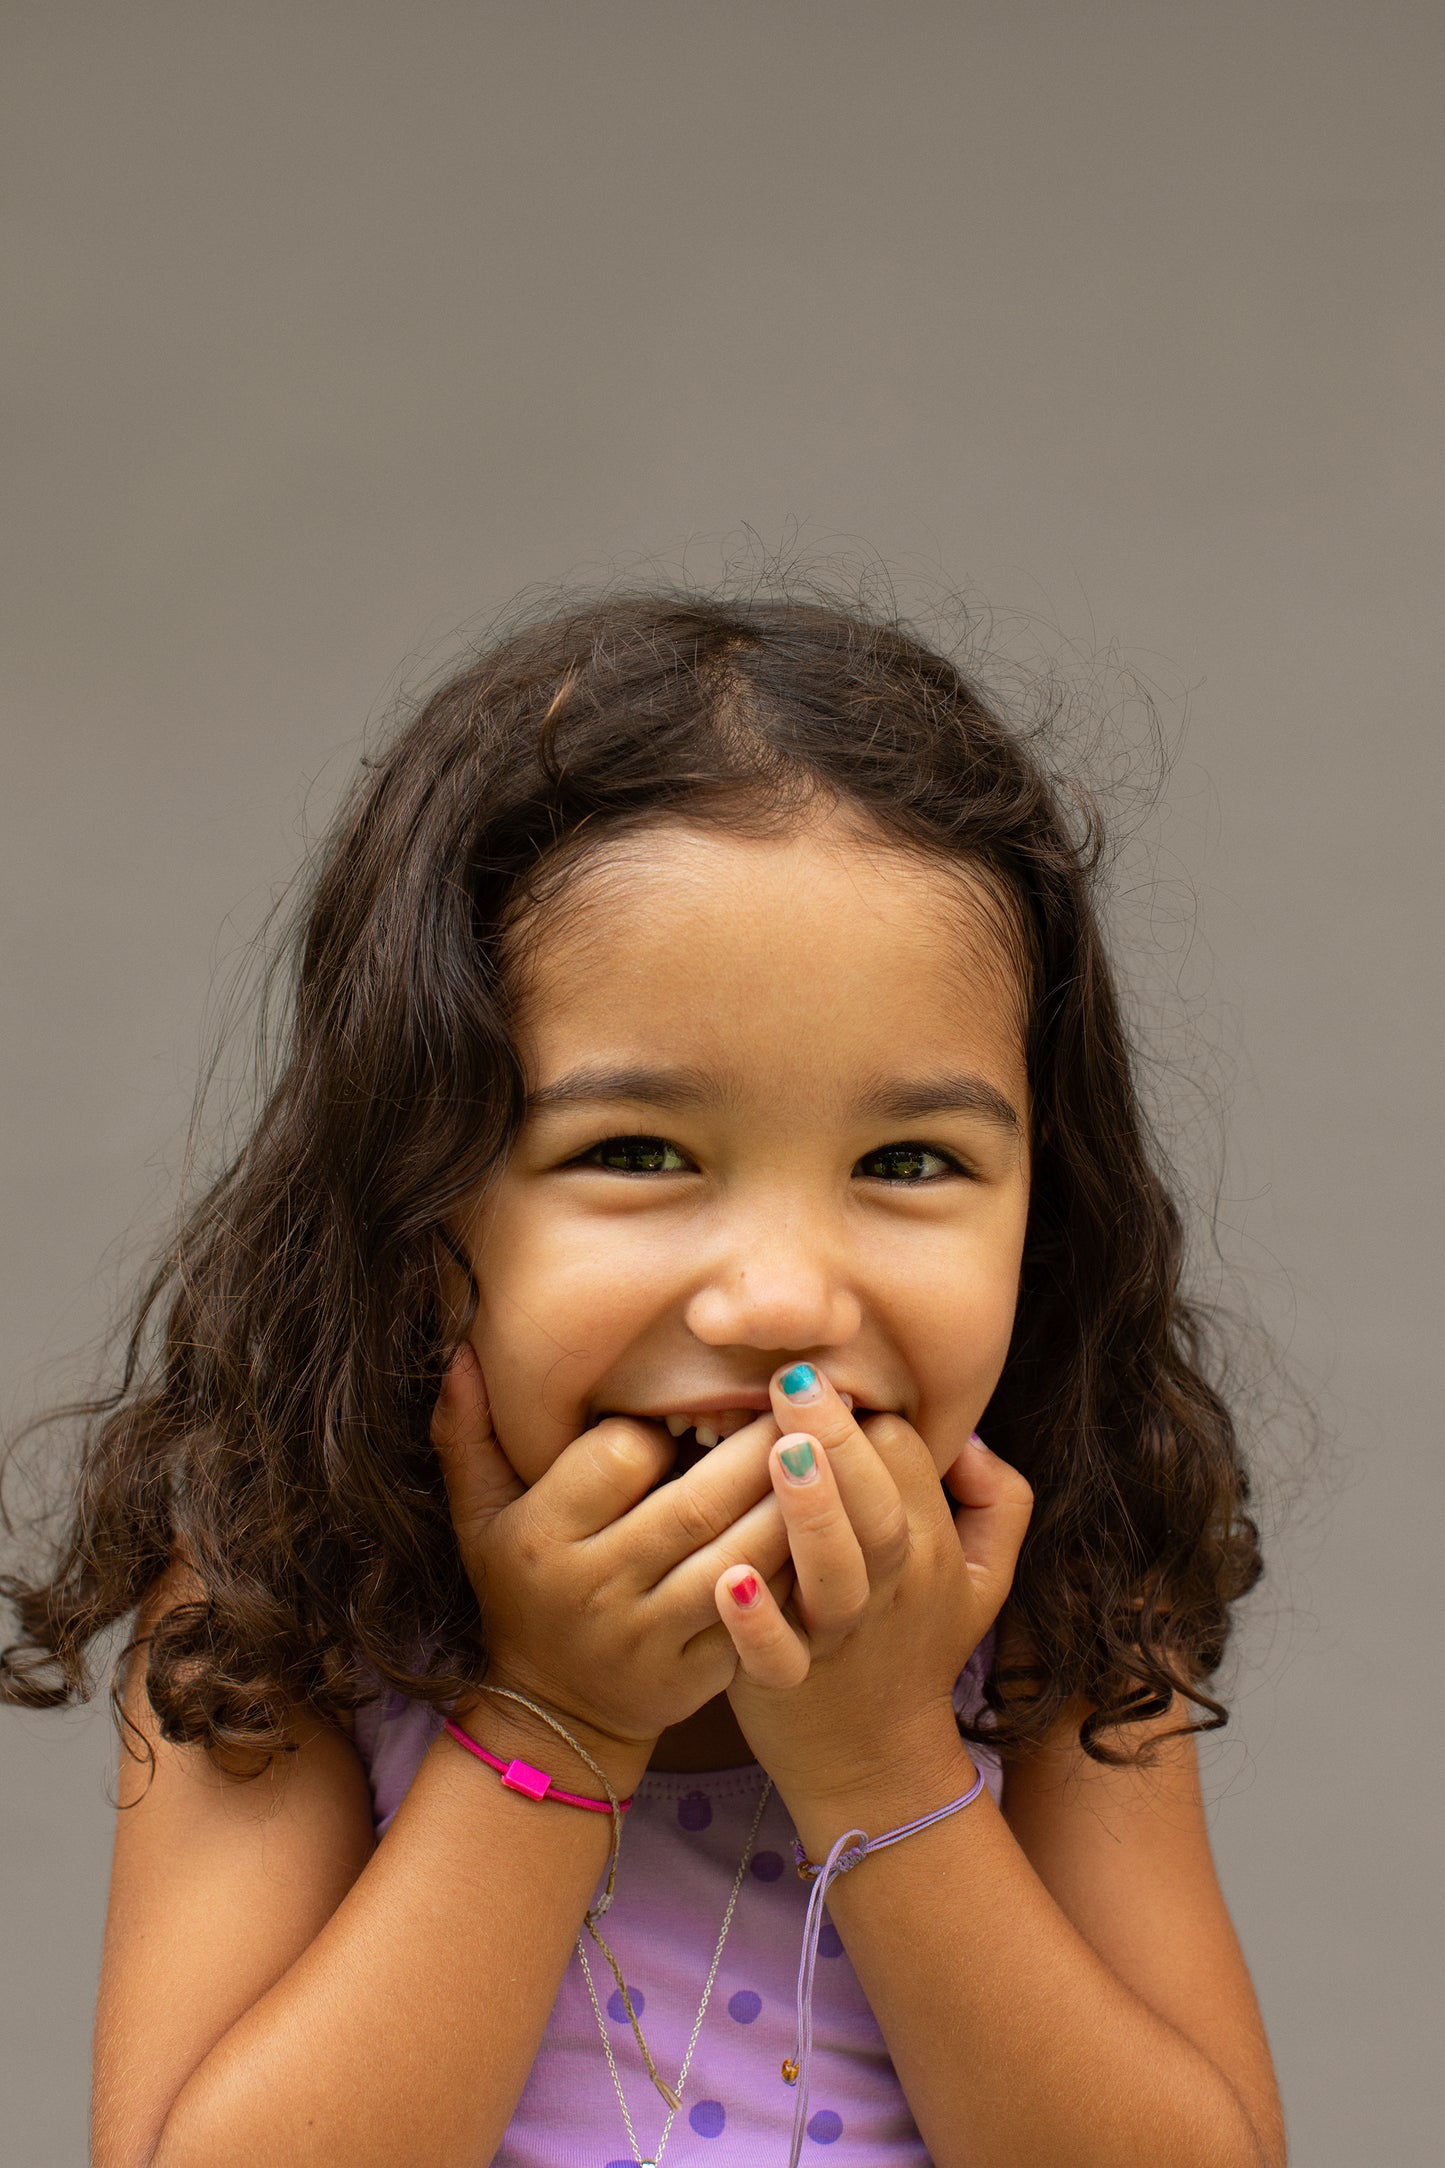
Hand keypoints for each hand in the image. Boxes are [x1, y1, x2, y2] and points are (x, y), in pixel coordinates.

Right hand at [430, 1343, 795, 1785]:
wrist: (551, 1717)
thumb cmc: (520, 1590)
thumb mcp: (476, 1517)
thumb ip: (466, 1434)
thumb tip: (457, 1353)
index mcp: (540, 1537)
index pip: (619, 1457)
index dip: (661, 1426)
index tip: (686, 1412)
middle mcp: (592, 1589)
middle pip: (695, 1502)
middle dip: (756, 1447)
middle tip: (801, 1399)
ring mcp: (648, 1638)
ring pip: (740, 1555)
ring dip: (791, 1501)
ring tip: (826, 1451)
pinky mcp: (695, 1676)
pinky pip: (760, 1613)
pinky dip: (796, 1567)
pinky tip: (823, 1525)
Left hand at [712, 1363, 1032, 1808]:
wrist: (879, 1760)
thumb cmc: (917, 1640)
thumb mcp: (987, 1575)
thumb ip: (999, 1498)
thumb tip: (968, 1437)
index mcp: (930, 1546)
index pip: (906, 1458)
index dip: (864, 1412)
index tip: (819, 1373)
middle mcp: (889, 1585)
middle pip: (878, 1504)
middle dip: (839, 1437)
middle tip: (794, 1379)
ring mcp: (837, 1635)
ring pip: (835, 1571)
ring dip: (809, 1512)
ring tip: (780, 1453)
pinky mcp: (785, 1682)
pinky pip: (775, 1655)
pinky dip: (753, 1621)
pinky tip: (729, 1578)